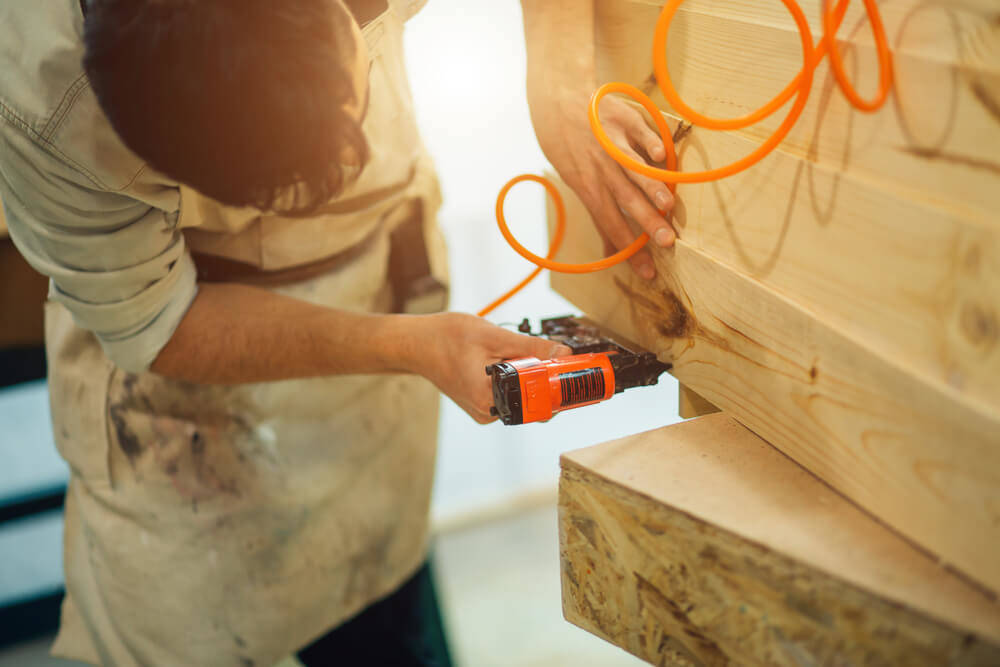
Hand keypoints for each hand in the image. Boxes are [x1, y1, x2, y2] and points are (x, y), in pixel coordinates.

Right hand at [413, 313, 571, 423]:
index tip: (574, 371)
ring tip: (516, 352)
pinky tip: (506, 359)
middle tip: (553, 357)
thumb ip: (531, 348)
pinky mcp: (483, 403)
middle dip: (546, 379)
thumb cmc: (447, 337)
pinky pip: (510, 394)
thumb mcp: (494, 336)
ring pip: (522, 396)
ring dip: (529, 376)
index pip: (539, 404)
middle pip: (533, 402)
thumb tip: (563, 354)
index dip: (559, 387)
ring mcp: (485, 410)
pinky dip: (516, 378)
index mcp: (489, 399)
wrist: (418, 343)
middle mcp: (487, 412)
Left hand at [527, 83, 675, 279]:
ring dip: (650, 186)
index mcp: (591, 188)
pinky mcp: (625, 118)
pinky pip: (640, 132)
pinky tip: (662, 156)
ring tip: (668, 204)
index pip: (612, 225)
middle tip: (667, 242)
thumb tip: (611, 255)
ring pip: (633, 168)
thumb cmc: (571, 150)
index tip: (649, 271)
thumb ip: (601, 219)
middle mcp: (602, 169)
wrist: (558, 102)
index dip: (629, 250)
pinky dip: (650, 143)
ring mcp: (613, 143)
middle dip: (647, 222)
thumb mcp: (579, 185)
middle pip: (626, 201)